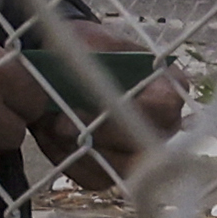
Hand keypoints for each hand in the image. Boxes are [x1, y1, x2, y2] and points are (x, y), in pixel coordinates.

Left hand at [38, 20, 188, 164]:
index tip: (93, 104)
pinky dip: (67, 159)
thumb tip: (86, 77)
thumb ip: (94, 58)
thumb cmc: (85, 49)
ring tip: (50, 125)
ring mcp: (138, 153)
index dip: (130, 112)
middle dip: (99, 137)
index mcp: (166, 89)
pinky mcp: (111, 171)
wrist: (63, 67)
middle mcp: (162, 127)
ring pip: (117, 169)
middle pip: (143, 148)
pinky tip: (50, 136)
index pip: (162, 110)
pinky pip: (93, 177)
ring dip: (78, 150)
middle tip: (60, 123)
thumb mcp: (91, 40)